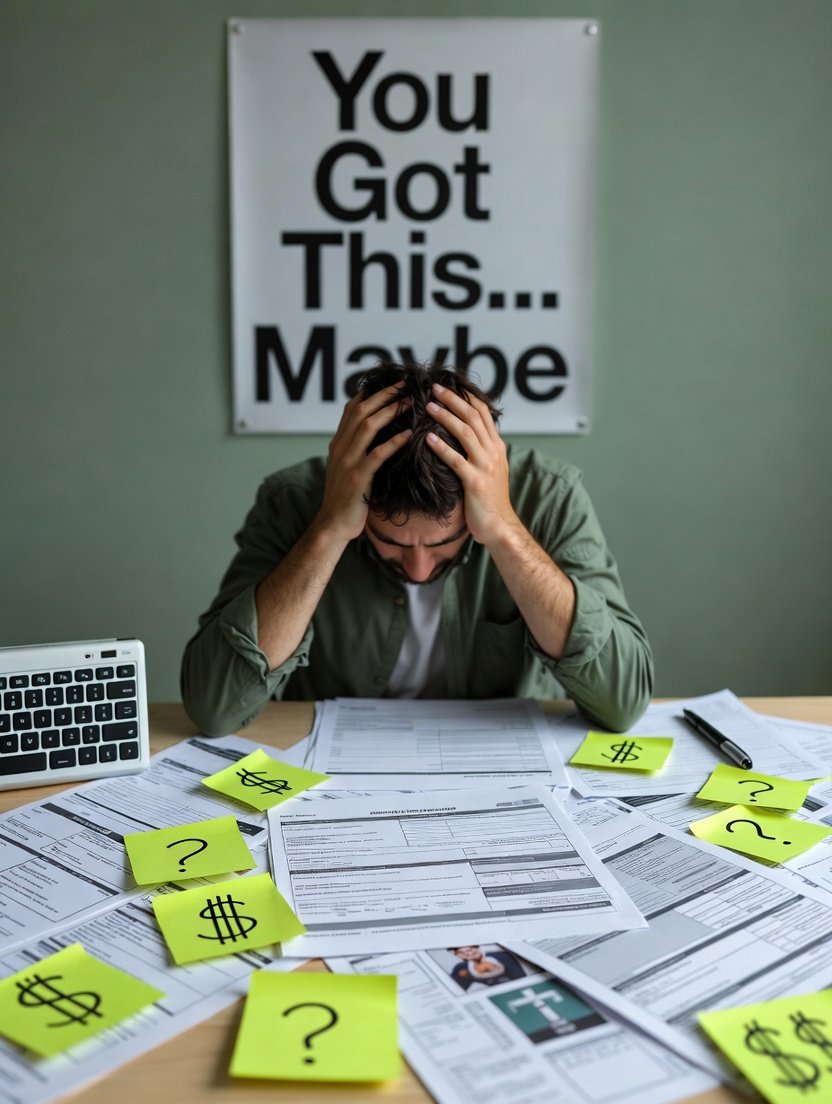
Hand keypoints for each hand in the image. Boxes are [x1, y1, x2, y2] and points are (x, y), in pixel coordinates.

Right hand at [315, 383, 411, 541]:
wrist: (333, 524)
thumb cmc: (347, 498)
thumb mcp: (347, 467)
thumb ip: (356, 449)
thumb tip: (375, 434)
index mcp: (338, 443)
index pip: (351, 408)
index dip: (371, 392)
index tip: (392, 383)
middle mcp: (340, 448)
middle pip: (361, 410)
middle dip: (384, 395)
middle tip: (405, 384)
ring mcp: (348, 462)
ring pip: (367, 427)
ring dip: (390, 411)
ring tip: (409, 402)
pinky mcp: (357, 478)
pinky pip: (377, 455)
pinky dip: (393, 442)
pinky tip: (409, 435)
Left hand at [425, 383, 518, 545]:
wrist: (500, 527)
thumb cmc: (489, 501)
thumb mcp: (490, 470)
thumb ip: (480, 451)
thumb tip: (464, 434)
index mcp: (496, 447)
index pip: (482, 413)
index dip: (465, 396)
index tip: (447, 385)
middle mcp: (493, 452)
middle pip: (473, 417)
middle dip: (453, 399)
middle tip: (434, 388)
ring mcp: (485, 467)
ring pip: (466, 433)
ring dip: (446, 417)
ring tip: (429, 406)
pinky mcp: (475, 483)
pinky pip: (456, 460)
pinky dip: (442, 447)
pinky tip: (428, 439)